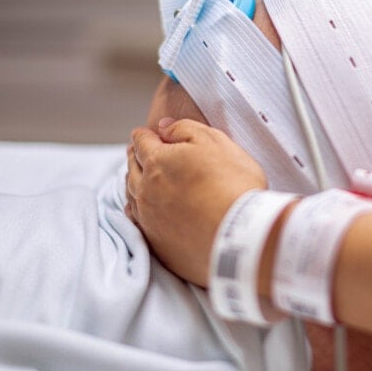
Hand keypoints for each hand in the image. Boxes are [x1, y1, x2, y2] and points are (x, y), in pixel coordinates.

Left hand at [126, 118, 267, 285]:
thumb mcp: (215, 142)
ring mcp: (149, 218)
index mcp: (158, 162)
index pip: (141, 141)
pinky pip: (136, 222)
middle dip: (135, 156)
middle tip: (137, 152)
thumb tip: (163, 127)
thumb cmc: (233, 184)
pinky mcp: (157, 243)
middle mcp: (146, 189)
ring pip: (131, 194)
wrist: (240, 236)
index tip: (146, 134)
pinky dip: (136, 211)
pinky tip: (138, 210)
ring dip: (132, 182)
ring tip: (136, 177)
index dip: (145, 135)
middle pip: (132, 167)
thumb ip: (184, 129)